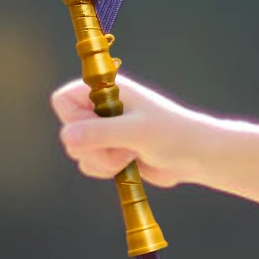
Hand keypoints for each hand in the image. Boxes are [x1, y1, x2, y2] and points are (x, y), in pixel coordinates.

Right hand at [51, 73, 204, 186]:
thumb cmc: (172, 135)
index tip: (97, 130)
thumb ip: (100, 133)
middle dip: (93, 148)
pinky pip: (90, 164)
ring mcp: (104, 130)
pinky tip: (130, 164)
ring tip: (131, 155)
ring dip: (102, 161)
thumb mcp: (136, 132)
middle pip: (68, 131)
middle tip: (123, 147)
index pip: (62, 100)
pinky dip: (106, 169)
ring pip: (78, 152)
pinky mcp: (109, 151)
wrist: (196, 156)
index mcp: (105, 89)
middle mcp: (101, 107)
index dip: (73, 120)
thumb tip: (66, 137)